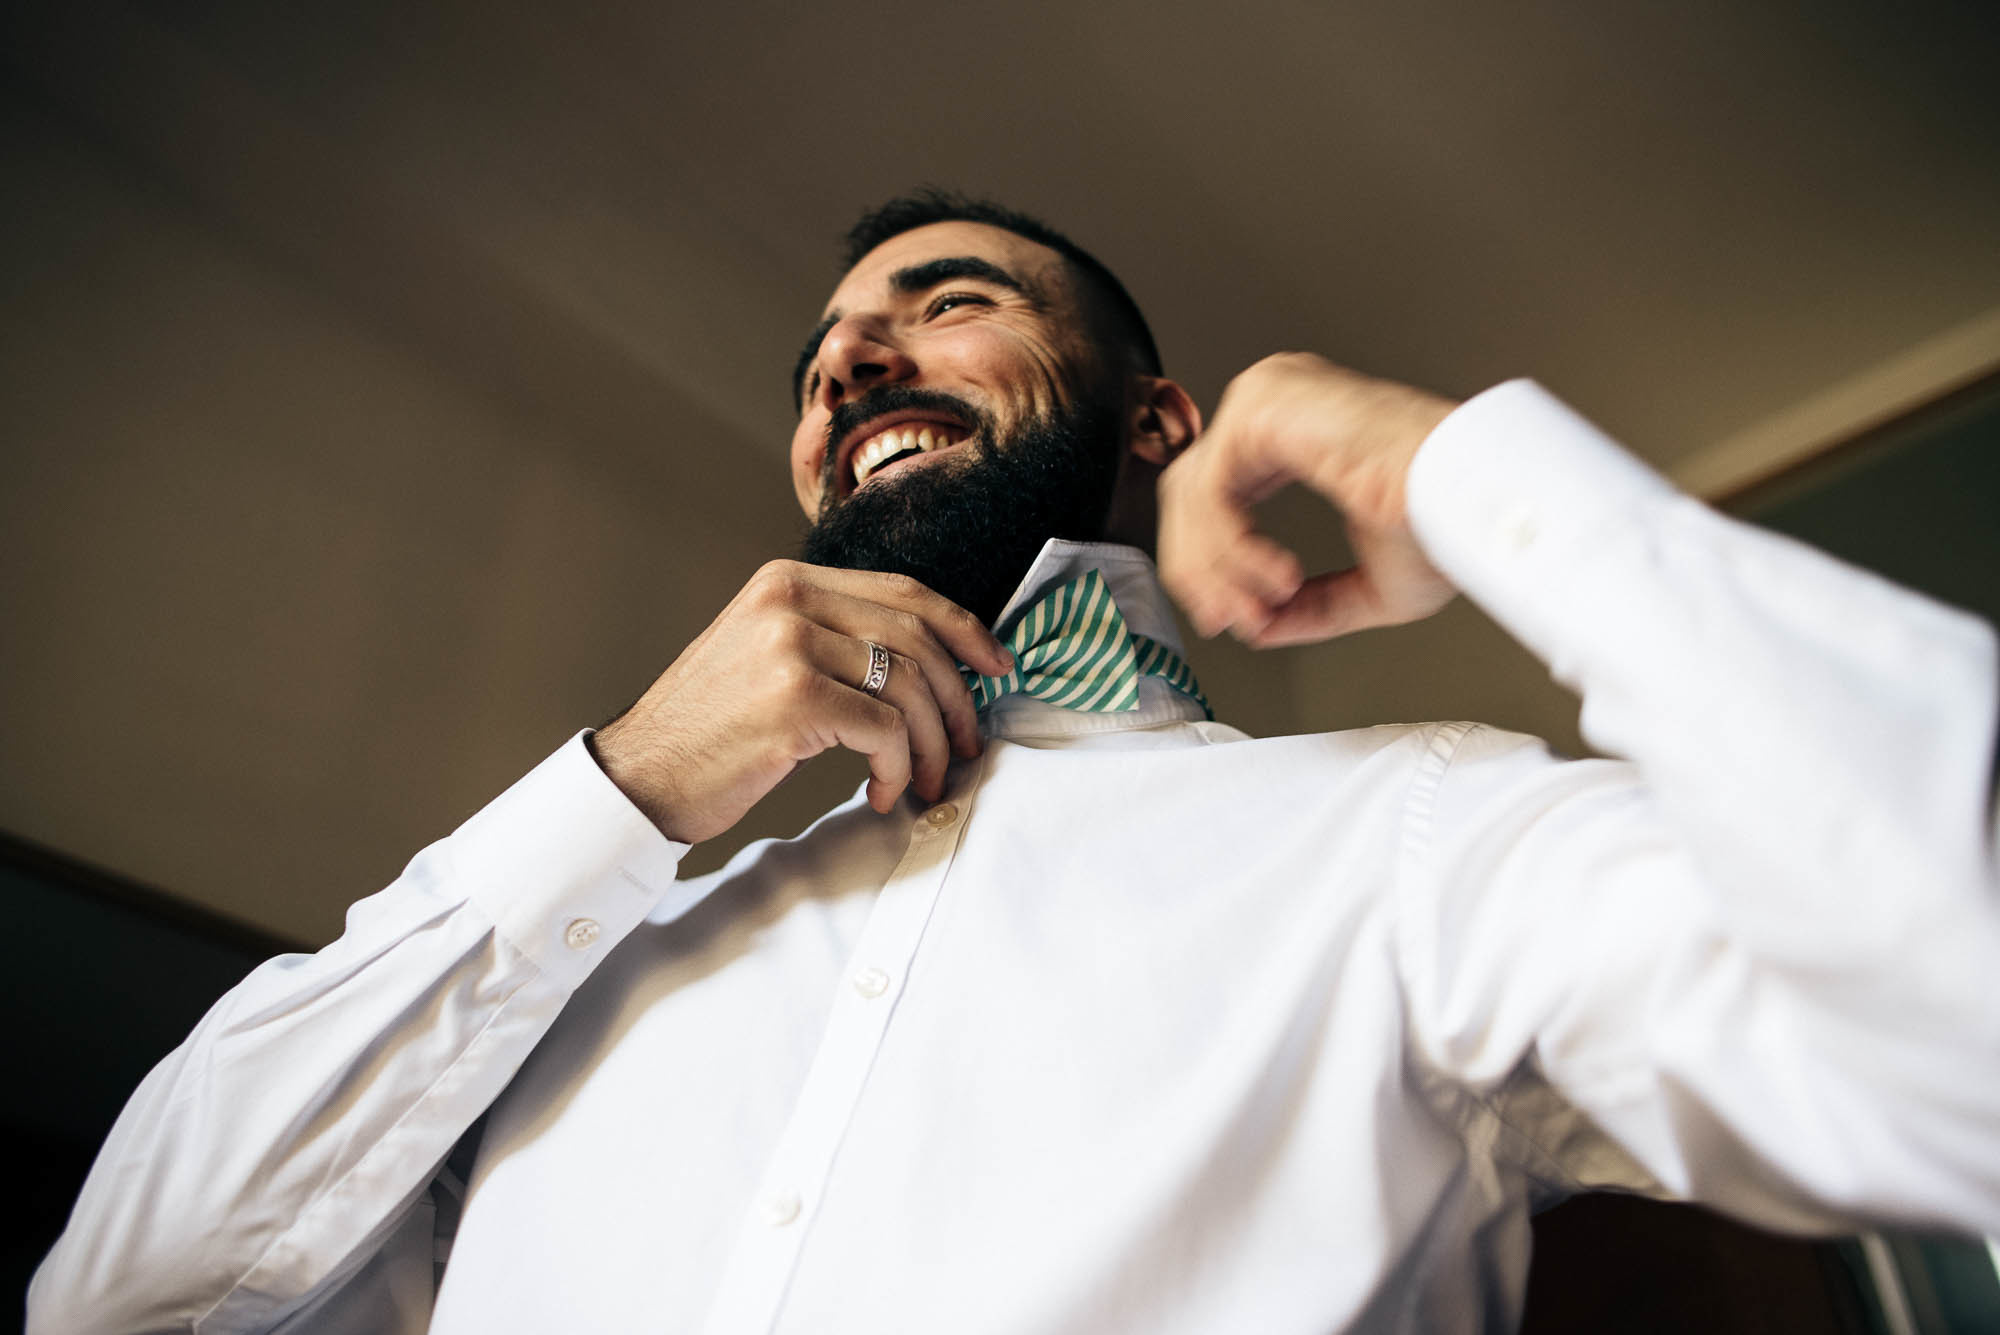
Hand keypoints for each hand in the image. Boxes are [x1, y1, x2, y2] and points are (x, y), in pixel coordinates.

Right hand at [591, 562, 1013, 842]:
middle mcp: (789, 602)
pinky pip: (884, 730)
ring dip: (930, 743)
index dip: (963, 629)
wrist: (640, 777)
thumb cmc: (710, 731)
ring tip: (921, 779)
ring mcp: (790, 647)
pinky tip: (878, 791)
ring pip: (907, 686)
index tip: (996, 667)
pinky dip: (896, 767)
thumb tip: (928, 664)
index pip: (903, 592)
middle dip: (957, 698)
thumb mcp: (766, 656)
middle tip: (967, 744)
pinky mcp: (793, 700)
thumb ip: (833, 640)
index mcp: (788, 583)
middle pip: (916, 638)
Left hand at [1157, 353, 1459, 647]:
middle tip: (1229, 620)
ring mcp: (1265, 398)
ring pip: (1190, 493)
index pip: (1214, 494)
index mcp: (1295, 431)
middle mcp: (1274, 405)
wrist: (1471, 502)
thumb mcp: (1368, 588)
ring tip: (1261, 605)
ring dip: (1215, 568)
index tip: (1232, 616)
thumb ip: (1310, 607)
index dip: (1209, 564)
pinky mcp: (1260, 409)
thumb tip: (1260, 629)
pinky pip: (1208, 489)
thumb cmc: (1446, 525)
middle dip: (1201, 570)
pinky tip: (1277, 576)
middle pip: (1189, 494)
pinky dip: (1228, 547)